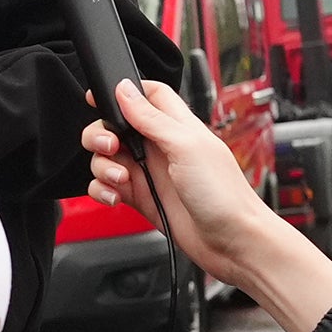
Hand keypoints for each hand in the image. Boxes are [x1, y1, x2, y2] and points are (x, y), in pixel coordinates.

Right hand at [83, 79, 331, 331]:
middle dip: (101, 133)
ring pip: (107, 158)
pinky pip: (107, 188)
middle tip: (109, 146)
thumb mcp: (186, 147)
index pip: (146, 95)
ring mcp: (148, 173)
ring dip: (102, 166)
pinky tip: (115, 197)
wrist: (233, 243)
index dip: (123, 91)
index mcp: (175, 126)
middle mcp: (159, 147)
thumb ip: (152, 118)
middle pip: (116, 126)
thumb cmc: (224, 194)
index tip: (99, 97)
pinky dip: (102, 191)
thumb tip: (124, 88)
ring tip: (120, 178)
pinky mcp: (141, 199)